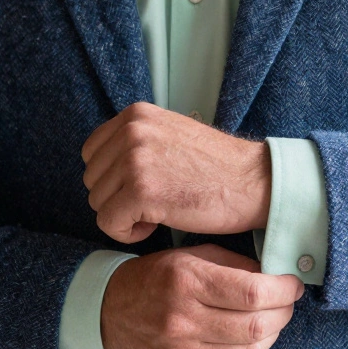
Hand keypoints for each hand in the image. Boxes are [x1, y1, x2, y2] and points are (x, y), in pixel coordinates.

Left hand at [81, 102, 270, 242]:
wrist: (254, 182)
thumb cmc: (218, 168)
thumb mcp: (171, 134)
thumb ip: (137, 140)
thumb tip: (104, 164)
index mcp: (136, 115)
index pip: (92, 153)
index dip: (113, 178)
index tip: (144, 187)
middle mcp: (131, 131)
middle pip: (93, 180)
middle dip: (118, 198)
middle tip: (155, 202)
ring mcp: (134, 160)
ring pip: (98, 203)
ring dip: (125, 216)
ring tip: (160, 211)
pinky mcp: (141, 191)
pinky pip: (109, 223)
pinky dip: (128, 233)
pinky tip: (156, 225)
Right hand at [100, 244, 303, 348]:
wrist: (108, 312)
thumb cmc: (155, 278)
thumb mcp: (189, 256)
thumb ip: (232, 265)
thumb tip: (274, 276)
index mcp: (186, 281)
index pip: (252, 291)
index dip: (283, 290)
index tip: (292, 285)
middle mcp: (182, 319)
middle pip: (256, 326)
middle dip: (283, 313)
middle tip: (286, 304)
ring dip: (271, 337)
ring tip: (270, 322)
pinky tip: (250, 344)